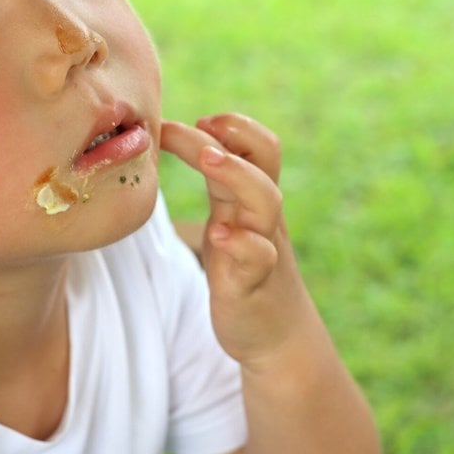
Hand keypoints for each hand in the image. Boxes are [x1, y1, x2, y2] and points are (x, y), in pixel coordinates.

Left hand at [160, 114, 304, 362]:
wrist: (276, 334)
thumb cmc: (245, 268)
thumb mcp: (232, 217)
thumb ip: (219, 183)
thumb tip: (178, 138)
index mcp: (251, 197)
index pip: (255, 145)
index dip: (232, 125)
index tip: (193, 119)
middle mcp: (261, 215)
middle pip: (267, 159)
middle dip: (239, 134)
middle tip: (202, 123)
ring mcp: (262, 246)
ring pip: (266, 200)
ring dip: (237, 174)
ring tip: (207, 158)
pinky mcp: (252, 283)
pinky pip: (258, 257)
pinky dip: (241, 243)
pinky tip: (219, 236)